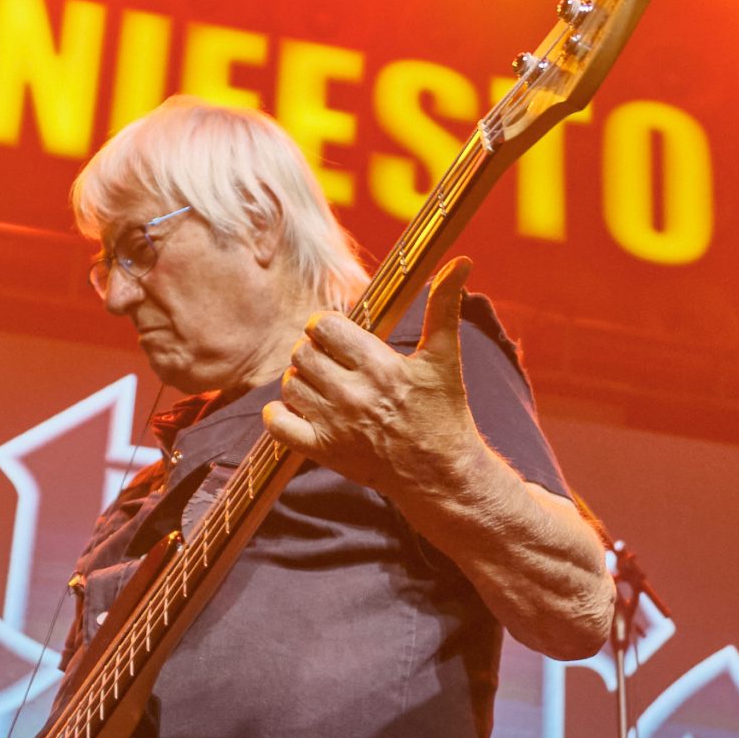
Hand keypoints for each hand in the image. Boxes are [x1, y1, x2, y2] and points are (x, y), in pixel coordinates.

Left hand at [264, 256, 480, 495]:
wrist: (441, 475)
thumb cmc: (444, 414)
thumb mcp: (444, 359)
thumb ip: (444, 307)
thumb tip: (460, 262)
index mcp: (380, 366)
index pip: (325, 327)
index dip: (327, 327)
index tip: (339, 338)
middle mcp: (354, 394)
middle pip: (302, 353)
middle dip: (313, 352)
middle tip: (331, 362)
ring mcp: (335, 424)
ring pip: (290, 384)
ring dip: (300, 381)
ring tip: (322, 386)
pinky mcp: (323, 451)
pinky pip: (278, 425)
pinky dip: (279, 415)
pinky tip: (298, 409)